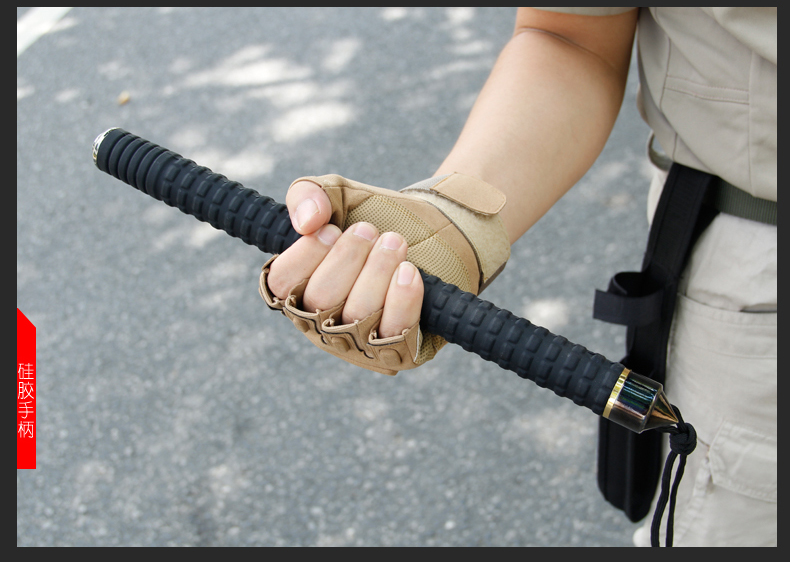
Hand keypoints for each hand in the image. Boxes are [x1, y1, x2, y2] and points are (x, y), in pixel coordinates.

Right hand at [266, 180, 422, 338]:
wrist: (438, 231)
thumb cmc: (379, 218)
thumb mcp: (340, 196)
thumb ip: (310, 194)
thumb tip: (306, 221)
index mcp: (299, 288)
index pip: (281, 283)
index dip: (305, 255)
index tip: (332, 229)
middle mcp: (323, 321)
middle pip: (320, 300)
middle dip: (348, 258)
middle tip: (369, 230)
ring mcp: (358, 341)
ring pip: (358, 316)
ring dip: (378, 271)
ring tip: (394, 242)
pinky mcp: (397, 350)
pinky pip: (394, 333)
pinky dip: (401, 300)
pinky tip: (409, 272)